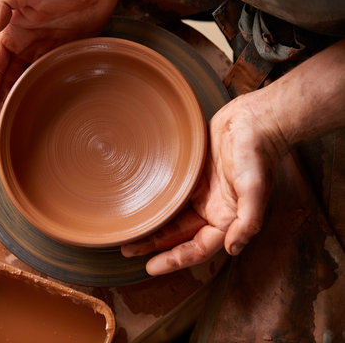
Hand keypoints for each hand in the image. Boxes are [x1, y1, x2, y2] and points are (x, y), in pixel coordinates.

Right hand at [0, 0, 120, 137]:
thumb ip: (4, 3)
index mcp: (9, 33)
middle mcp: (22, 45)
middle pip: (4, 82)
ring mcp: (41, 52)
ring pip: (22, 85)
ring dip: (14, 106)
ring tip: (10, 129)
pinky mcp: (60, 56)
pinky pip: (45, 81)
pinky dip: (38, 97)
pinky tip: (36, 113)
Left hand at [121, 91, 287, 274]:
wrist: (255, 120)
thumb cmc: (257, 154)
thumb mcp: (255, 189)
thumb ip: (248, 221)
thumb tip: (234, 250)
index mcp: (227, 219)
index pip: (197, 248)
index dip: (175, 259)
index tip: (151, 267)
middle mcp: (212, 210)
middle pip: (179, 236)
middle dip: (155, 246)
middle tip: (128, 250)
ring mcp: (201, 193)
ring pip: (171, 217)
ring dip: (152, 226)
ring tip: (128, 232)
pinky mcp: (193, 177)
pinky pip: (171, 196)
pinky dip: (156, 203)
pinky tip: (139, 204)